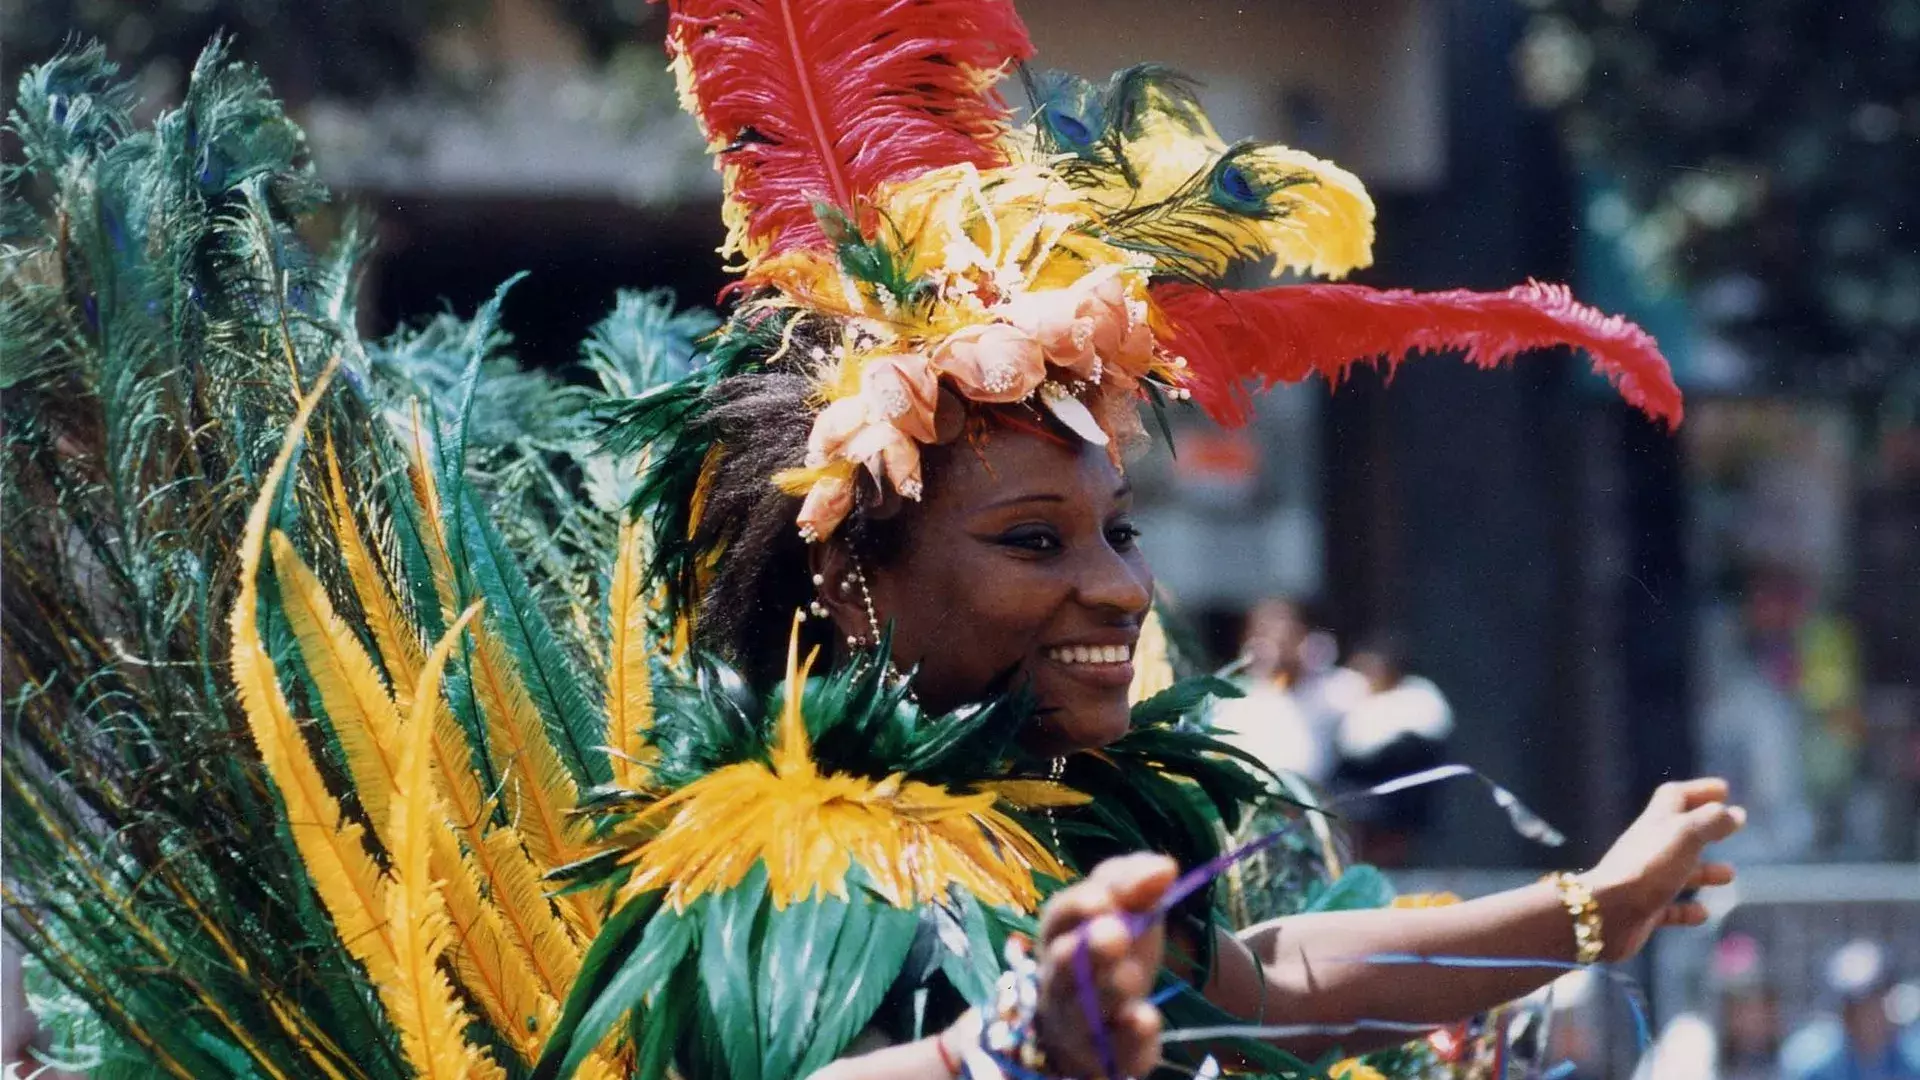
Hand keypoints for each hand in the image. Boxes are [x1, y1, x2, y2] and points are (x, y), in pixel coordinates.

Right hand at [1035, 853, 1175, 1077]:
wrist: (1113, 1011)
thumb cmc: (1116, 946)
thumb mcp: (1127, 908)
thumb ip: (1138, 882)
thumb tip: (1165, 867)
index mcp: (1061, 934)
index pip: (1058, 917)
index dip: (1077, 908)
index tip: (1105, 900)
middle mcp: (1061, 979)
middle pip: (1063, 967)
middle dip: (1087, 950)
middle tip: (1114, 934)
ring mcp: (1079, 1022)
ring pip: (1081, 1012)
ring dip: (1105, 991)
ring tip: (1131, 977)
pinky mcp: (1106, 1056)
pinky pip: (1113, 1053)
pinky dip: (1129, 1039)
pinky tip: (1145, 1019)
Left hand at [1583, 777, 1745, 961]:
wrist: (1606, 912)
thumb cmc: (1648, 866)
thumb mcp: (1686, 835)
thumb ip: (1711, 822)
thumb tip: (1736, 813)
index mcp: (1656, 823)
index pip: (1675, 797)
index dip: (1699, 790)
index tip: (1723, 790)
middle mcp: (1648, 848)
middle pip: (1678, 834)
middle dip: (1706, 830)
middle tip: (1731, 829)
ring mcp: (1644, 880)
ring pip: (1678, 872)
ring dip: (1703, 872)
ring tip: (1729, 874)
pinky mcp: (1643, 911)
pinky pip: (1668, 909)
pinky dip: (1686, 910)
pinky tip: (1702, 914)